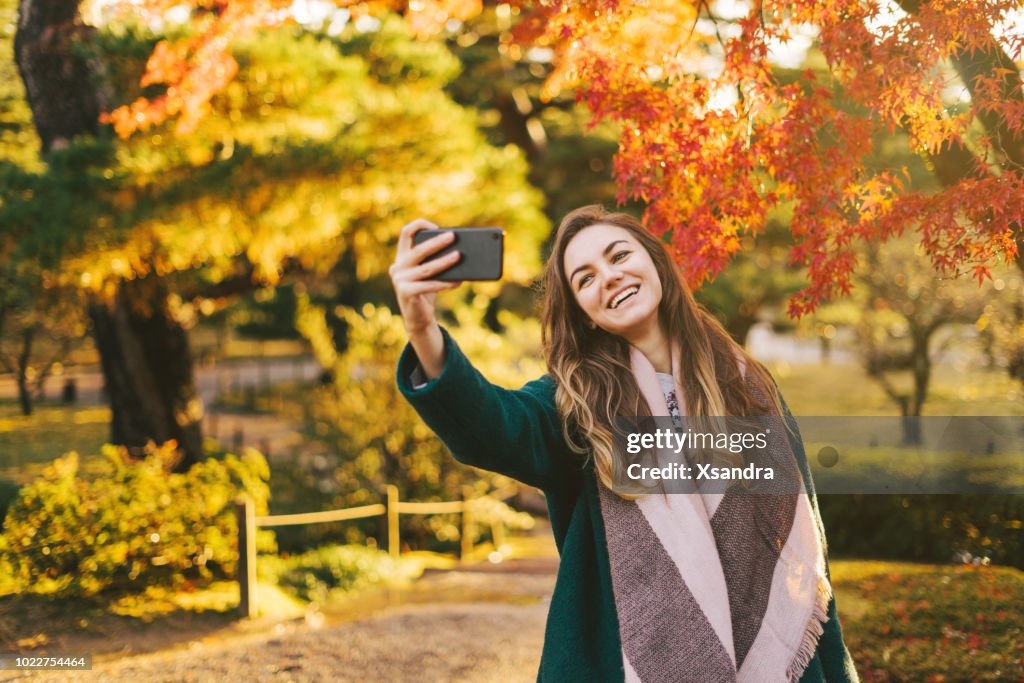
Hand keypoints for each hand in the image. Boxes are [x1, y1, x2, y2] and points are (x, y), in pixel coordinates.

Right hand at [389, 219, 462, 334]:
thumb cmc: (426, 292)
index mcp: (402, 257)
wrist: (418, 319)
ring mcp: (400, 280)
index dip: (420, 225)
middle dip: (436, 242)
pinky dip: (445, 283)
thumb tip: (458, 249)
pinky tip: (459, 281)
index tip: (436, 226)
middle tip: (453, 237)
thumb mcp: (428, 273)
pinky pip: (430, 286)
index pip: (406, 233)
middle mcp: (397, 267)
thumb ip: (434, 260)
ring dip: (444, 262)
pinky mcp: (406, 293)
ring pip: (426, 268)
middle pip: (418, 250)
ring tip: (459, 256)